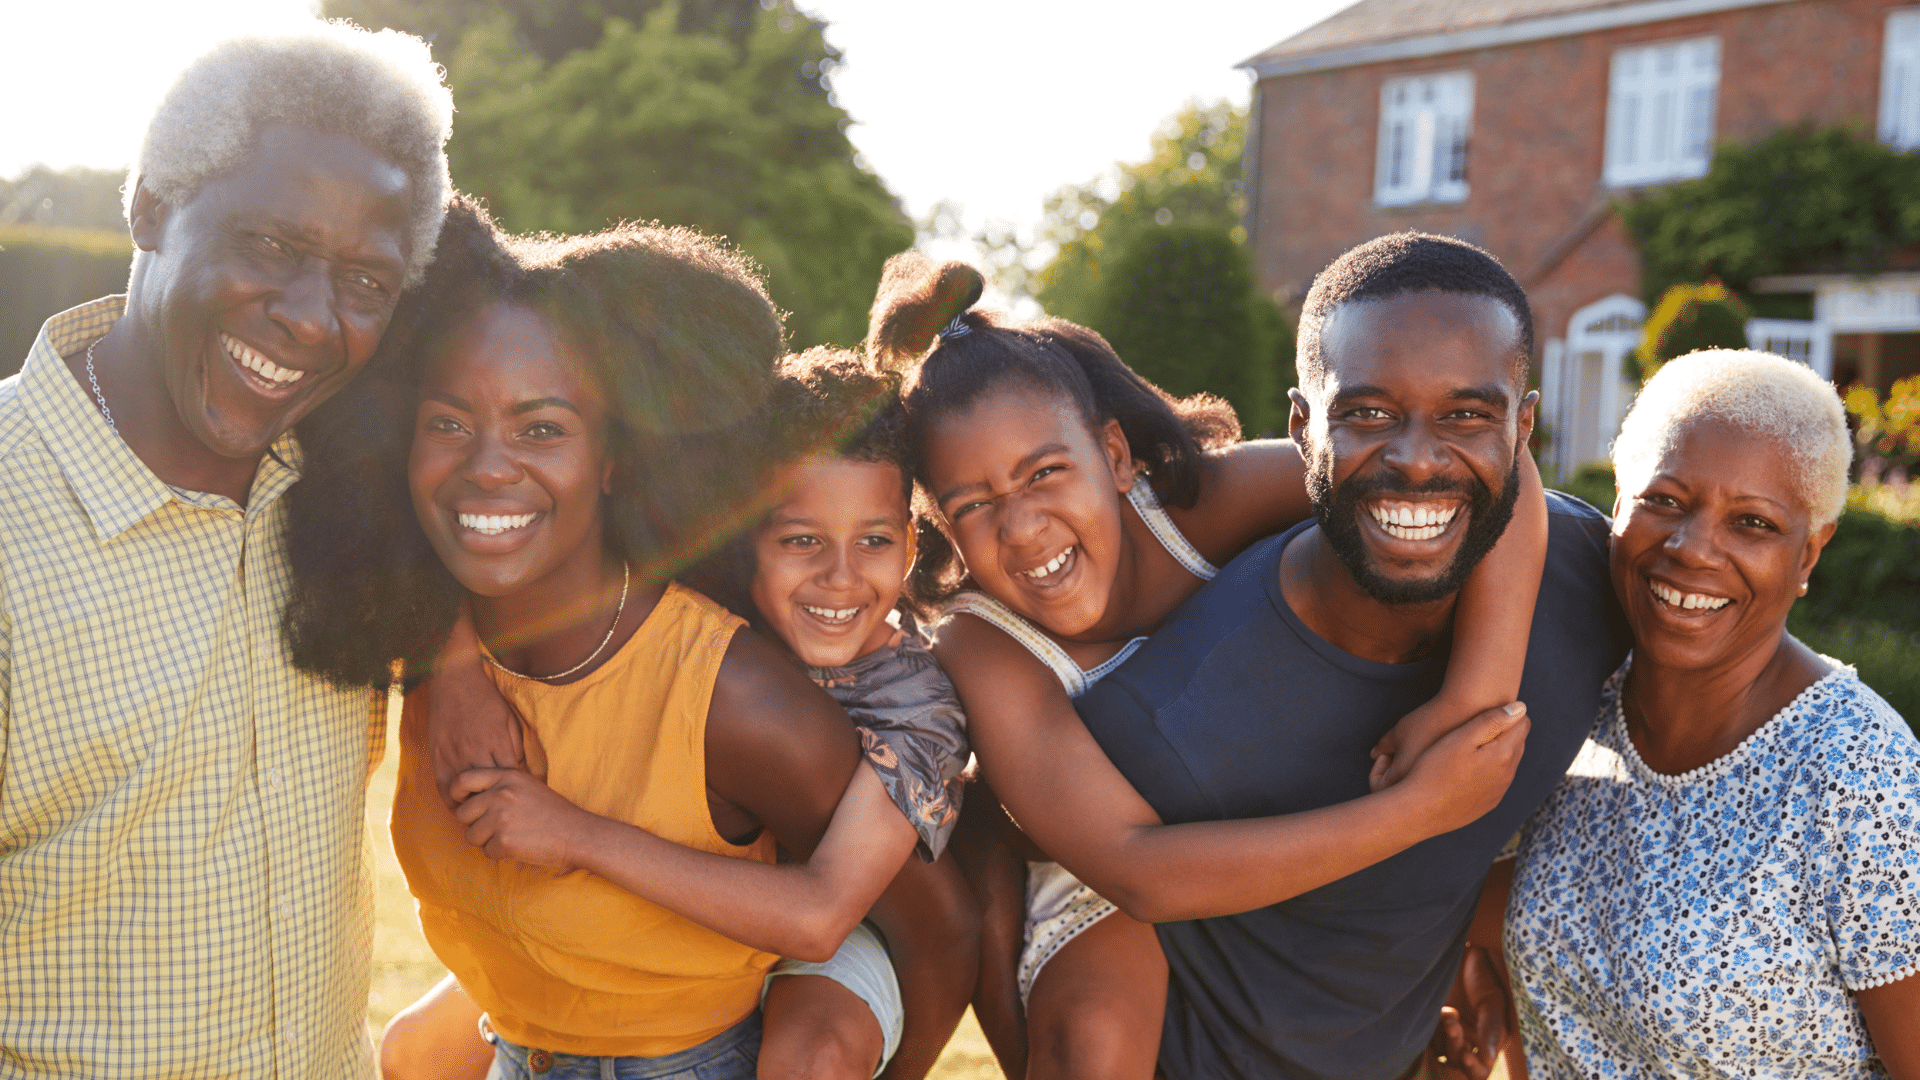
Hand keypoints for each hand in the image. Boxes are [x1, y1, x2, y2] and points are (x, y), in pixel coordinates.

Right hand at [424, 608, 524, 808]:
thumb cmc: (486, 699)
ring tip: (483, 819)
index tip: (522, 802)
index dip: (517, 792)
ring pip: (466, 793)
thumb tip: (520, 770)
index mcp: (497, 742)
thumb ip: (516, 745)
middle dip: (497, 805)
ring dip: (474, 808)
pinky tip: (459, 809)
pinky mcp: (437, 757)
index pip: (511, 778)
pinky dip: (452, 801)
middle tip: (505, 817)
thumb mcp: (510, 718)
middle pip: (489, 791)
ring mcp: (454, 755)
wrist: (454, 680)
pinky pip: (444, 788)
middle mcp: (476, 752)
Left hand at [451, 768, 592, 868]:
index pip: (463, 780)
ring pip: (471, 836)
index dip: (456, 794)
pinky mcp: (504, 842)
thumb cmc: (552, 811)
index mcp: (507, 777)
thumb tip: (467, 797)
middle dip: (475, 824)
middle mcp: (501, 795)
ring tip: (511, 836)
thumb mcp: (527, 785)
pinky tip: (519, 846)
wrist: (577, 834)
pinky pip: (486, 852)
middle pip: (463, 813)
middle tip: (496, 828)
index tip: (463, 803)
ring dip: (486, 841)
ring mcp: (501, 818)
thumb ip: (499, 785)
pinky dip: (500, 854)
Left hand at [1371, 697, 1483, 792]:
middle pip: (1401, 795)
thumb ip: (1384, 746)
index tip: (1386, 754)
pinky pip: (1442, 790)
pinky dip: (1435, 779)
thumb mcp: (1399, 731)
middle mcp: (1424, 791)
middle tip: (1402, 756)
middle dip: (1395, 777)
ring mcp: (1446, 791)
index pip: (1379, 788)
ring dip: (1416, 779)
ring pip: (1423, 794)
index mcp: (1403, 779)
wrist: (1471, 713)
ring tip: (1421, 757)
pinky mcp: (1460, 786)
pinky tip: (1439, 759)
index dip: (1377, 771)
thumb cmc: (1431, 720)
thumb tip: (1375, 753)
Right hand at [1399, 702, 1528, 834]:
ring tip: (1466, 747)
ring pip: (1506, 763)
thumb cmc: (1434, 770)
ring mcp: (1498, 792)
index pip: (1523, 723)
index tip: (1482, 712)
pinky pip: (1495, 781)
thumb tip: (1521, 706)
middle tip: (1473, 726)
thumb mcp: (1460, 738)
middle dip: (1502, 732)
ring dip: (1494, 752)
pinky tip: (1463, 770)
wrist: (1418, 812)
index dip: (1505, 713)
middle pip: (1517, 743)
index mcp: (1504, 754)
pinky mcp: (1487, 804)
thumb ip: (1492, 720)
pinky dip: (1486, 772)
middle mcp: (1507, 775)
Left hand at [1428, 944, 1508, 1078]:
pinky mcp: (1430, 1022)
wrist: (1464, 953)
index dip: (1472, 1070)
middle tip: (1453, 1022)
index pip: (1480, 1071)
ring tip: (1449, 1010)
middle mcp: (1468, 1042)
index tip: (1465, 1054)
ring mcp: (1447, 1032)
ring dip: (1443, 1034)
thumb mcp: (1493, 1002)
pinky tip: (1438, 1009)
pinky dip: (1430, 1028)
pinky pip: (1426, 1037)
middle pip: (1457, 1063)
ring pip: (1440, 1051)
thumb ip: (1491, 1030)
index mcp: (1488, 1043)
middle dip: (1455, 1046)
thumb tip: (1488, 1060)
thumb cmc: (1484, 976)